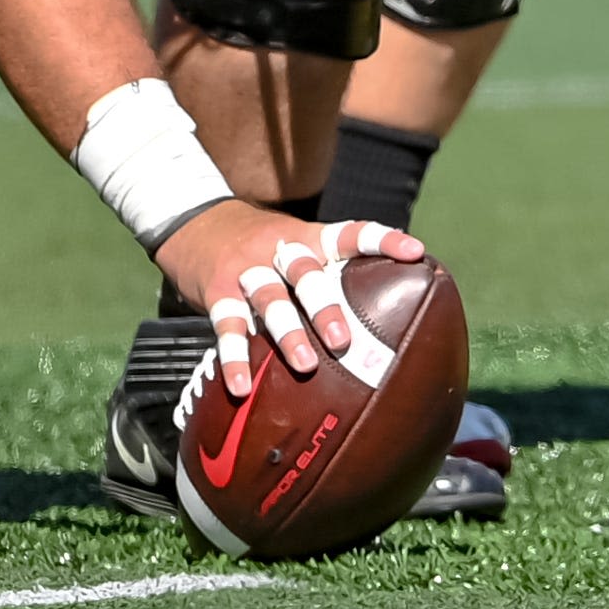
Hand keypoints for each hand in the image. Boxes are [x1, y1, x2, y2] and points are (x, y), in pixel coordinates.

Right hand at [154, 207, 422, 399]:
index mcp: (305, 238)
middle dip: (325, 308)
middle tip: (344, 342)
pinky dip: (234, 356)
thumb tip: (383, 322)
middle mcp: (278, 250)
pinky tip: (241, 386)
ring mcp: (246, 270)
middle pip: (306, 274)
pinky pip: (227, 324)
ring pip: (269, 298)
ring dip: (287, 332)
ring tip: (303, 366)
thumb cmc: (258, 246)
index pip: (348, 233)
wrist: (193, 221)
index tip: (415, 252)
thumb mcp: (292, 244)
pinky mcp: (216, 291)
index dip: (382, 240)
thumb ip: (326, 274)